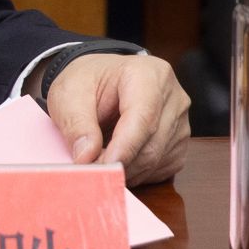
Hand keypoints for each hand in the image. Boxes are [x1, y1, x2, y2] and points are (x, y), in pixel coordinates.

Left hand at [41, 54, 189, 187]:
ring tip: (98, 161)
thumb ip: (76, 124)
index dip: (123, 147)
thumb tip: (86, 157)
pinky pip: (160, 170)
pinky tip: (117, 160)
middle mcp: (173, 98)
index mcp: (148, 75)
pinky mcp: (179, 145)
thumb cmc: (87, 83)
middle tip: (89, 171)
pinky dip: (135, 173)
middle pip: (151, 144)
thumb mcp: (68, 93)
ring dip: (125, 170)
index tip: (102, 167)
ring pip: (156, 161)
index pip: (143, 118)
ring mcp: (180, 122)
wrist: (100, 82)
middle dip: (119, 163)